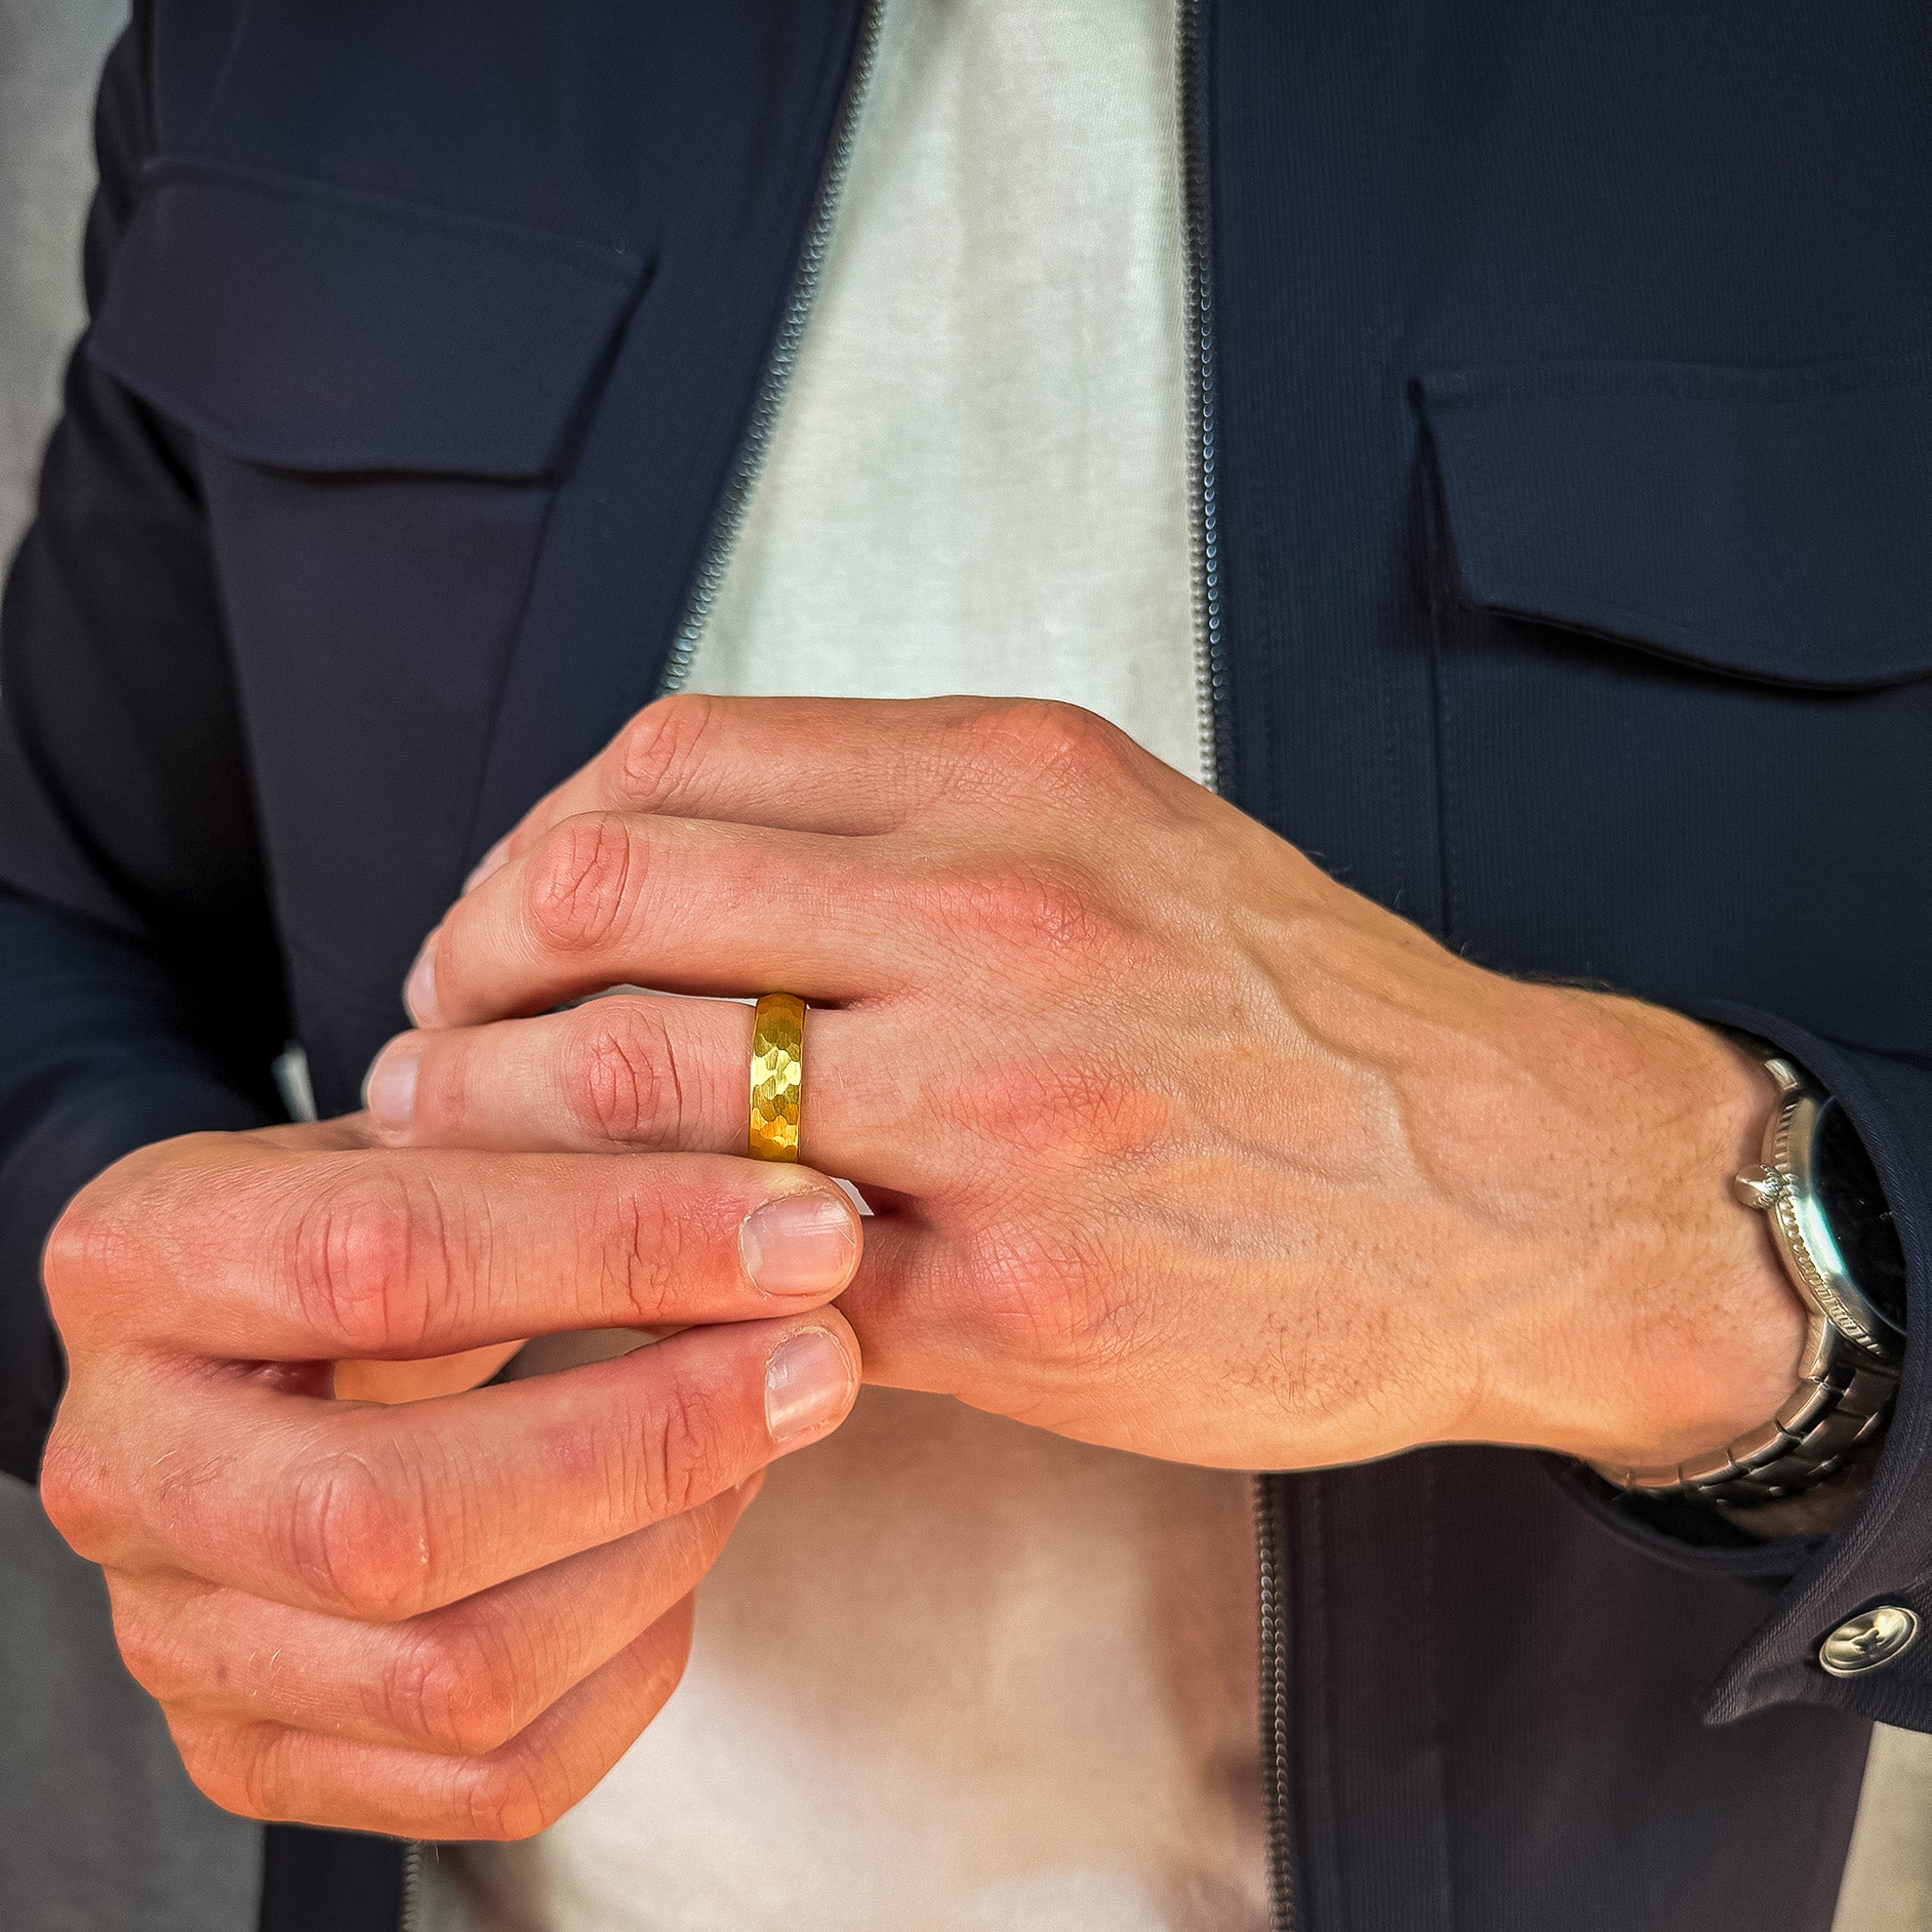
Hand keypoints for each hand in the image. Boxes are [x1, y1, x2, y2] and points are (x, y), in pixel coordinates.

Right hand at [39, 1117, 861, 1836]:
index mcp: (145, 1262)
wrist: (266, 1344)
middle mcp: (121, 1468)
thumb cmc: (385, 1215)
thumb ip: (577, 1149)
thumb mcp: (443, 1136)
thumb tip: (792, 1207)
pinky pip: (494, 1775)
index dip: (621, 1247)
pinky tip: (690, 1536)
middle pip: (392, 1515)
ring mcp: (177, 1636)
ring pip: (456, 1671)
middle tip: (819, 1358)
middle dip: (652, 1437)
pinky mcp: (261, 1753)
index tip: (802, 1232)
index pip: (383, 1260)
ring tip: (765, 1432)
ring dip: (665, 1546)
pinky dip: (637, 1659)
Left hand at [377, 694, 1803, 1472]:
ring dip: (498, 1128)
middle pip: (605, 900)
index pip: (667, 762)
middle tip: (435, 1045)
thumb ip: (912, 825)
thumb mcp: (1128, 837)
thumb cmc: (1300, 1017)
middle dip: (468, 980)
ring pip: (634, 1088)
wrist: (1506, 1188)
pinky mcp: (1012, 1296)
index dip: (530, 847)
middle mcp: (1001, 915)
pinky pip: (735, 1271)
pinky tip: (603, 1276)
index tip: (496, 922)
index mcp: (1017, 780)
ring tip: (463, 1157)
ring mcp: (1002, 1110)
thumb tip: (668, 862)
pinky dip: (628, 1267)